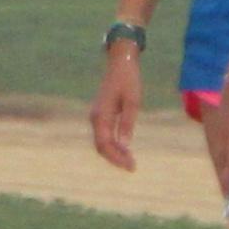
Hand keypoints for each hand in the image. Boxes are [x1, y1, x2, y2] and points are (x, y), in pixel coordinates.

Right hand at [90, 45, 142, 170]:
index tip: (131, 166)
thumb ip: (127, 123)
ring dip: (115, 153)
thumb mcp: (132, 101)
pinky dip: (114, 144)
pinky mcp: (102, 114)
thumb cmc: (128, 79)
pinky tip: (125, 149)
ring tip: (131, 161)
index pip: (104, 144)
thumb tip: (124, 145)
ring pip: (102, 142)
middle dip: (116, 158)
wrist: (120, 62)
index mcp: (101, 116)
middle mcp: (96, 118)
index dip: (116, 158)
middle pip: (101, 146)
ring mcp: (97, 116)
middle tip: (133, 166)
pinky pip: (105, 135)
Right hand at [204, 60, 228, 201]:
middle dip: (226, 174)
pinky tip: (228, 152)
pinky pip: (223, 137)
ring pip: (222, 146)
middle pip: (224, 156)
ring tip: (227, 177)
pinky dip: (225, 148)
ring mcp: (223, 120)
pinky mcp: (224, 114)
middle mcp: (225, 128)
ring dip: (225, 162)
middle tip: (228, 191)